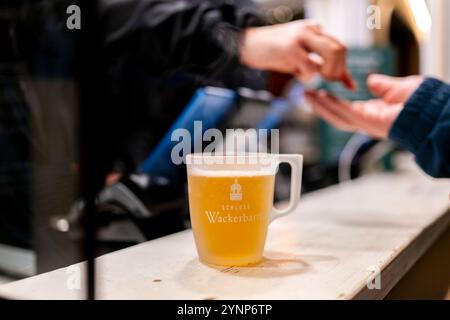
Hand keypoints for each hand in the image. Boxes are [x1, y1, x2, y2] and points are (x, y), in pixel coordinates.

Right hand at [240, 20, 356, 89]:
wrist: (244, 44)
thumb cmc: (271, 53)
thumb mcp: (298, 56)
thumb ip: (318, 63)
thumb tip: (342, 79)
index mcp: (314, 30)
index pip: (339, 47)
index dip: (343, 68)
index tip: (340, 83)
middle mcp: (310, 29)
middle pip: (339, 50)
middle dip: (337, 71)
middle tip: (327, 82)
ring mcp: (300, 37)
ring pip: (331, 55)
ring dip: (325, 73)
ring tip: (308, 76)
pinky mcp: (290, 48)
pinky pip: (312, 67)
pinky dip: (307, 76)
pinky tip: (295, 74)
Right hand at [305, 74, 423, 138]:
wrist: (430, 109)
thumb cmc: (420, 102)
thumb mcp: (396, 88)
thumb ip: (382, 85)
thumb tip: (371, 80)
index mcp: (371, 114)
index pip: (344, 110)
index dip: (330, 102)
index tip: (318, 92)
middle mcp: (366, 121)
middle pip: (335, 116)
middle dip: (319, 106)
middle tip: (305, 94)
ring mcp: (366, 123)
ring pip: (336, 116)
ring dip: (320, 106)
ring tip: (307, 95)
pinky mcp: (367, 121)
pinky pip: (345, 112)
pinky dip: (331, 105)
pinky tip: (321, 96)